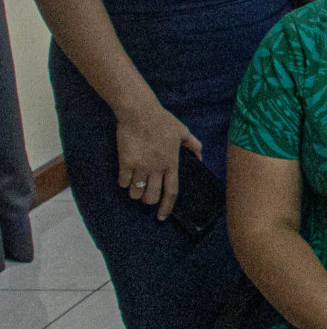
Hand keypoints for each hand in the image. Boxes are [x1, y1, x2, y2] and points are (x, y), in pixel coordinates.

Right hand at [114, 102, 200, 220]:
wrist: (139, 111)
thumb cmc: (162, 120)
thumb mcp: (183, 131)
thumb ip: (194, 145)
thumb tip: (201, 158)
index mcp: (171, 163)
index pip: (172, 191)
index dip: (167, 207)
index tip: (162, 217)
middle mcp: (157, 168)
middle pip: (152, 196)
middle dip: (149, 201)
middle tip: (147, 197)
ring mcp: (140, 166)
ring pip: (136, 192)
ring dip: (135, 193)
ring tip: (135, 188)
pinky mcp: (125, 161)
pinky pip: (123, 181)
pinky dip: (123, 183)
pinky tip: (125, 177)